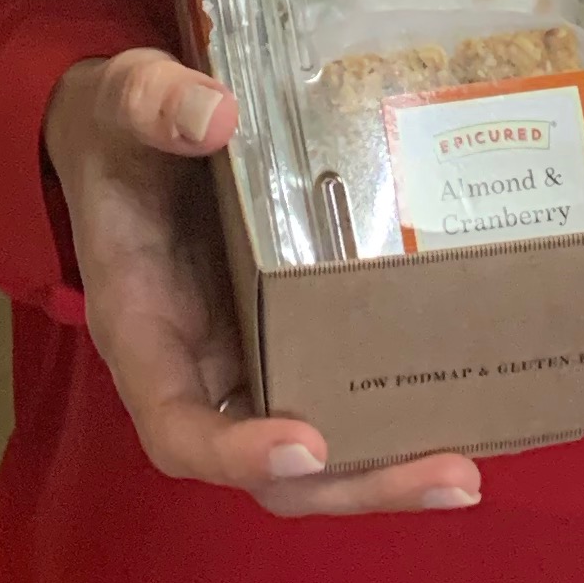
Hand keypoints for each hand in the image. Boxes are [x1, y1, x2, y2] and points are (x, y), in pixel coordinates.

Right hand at [43, 49, 483, 519]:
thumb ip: (152, 103)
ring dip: (385, 468)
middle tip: (449, 474)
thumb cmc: (117, 128)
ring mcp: (249, 360)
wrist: (132, 131)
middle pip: (268, 469)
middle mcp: (198, 368)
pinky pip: (337, 396)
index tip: (305, 446)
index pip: (178, 428)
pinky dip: (389, 418)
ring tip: (466, 469)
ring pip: (314, 452)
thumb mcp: (121, 100)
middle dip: (353, 482)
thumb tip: (216, 114)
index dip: (236, 453)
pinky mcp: (291, 337)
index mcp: (142, 328)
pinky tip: (459, 405)